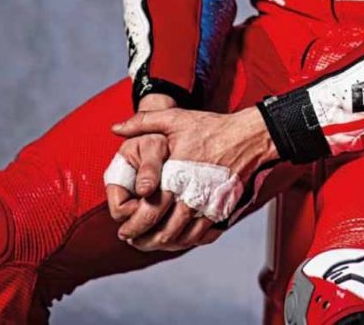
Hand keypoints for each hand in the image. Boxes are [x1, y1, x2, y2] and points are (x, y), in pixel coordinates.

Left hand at [110, 106, 278, 251]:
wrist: (248, 137)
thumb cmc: (211, 128)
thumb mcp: (175, 119)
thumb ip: (143, 122)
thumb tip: (115, 128)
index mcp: (175, 177)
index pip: (148, 214)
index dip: (132, 227)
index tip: (123, 230)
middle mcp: (191, 197)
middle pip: (163, 234)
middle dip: (144, 242)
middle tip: (132, 241)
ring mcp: (207, 207)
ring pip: (181, 239)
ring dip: (163, 245)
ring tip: (151, 243)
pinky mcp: (221, 211)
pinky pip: (200, 236)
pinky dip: (185, 242)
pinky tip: (177, 238)